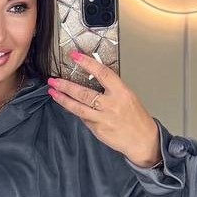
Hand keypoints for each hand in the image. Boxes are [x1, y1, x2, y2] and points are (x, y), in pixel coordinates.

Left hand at [47, 50, 161, 167]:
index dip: (87, 63)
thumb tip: (91, 81)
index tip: (74, 56)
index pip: (102, 73)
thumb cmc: (136, 117)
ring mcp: (103, 119)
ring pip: (78, 108)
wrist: (142, 140)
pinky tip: (66, 105)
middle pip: (84, 93)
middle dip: (66, 86)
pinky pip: (83, 119)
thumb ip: (110, 89)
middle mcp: (111, 105)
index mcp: (121, 92)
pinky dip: (74, 111)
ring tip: (53, 92)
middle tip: (54, 80)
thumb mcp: (127, 97)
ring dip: (63, 99)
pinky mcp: (98, 130)